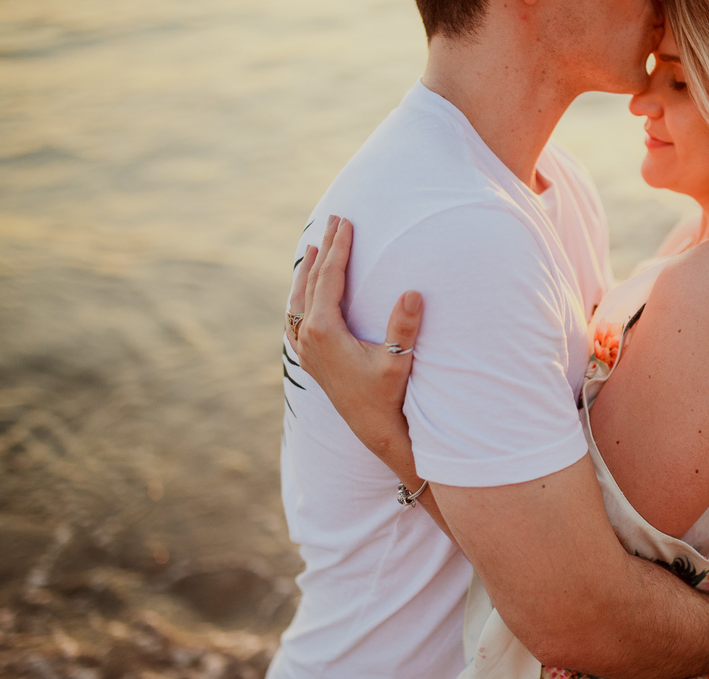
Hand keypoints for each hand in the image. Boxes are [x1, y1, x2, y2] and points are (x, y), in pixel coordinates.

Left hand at [286, 216, 423, 461]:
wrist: (373, 429)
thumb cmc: (388, 396)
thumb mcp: (398, 362)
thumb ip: (404, 327)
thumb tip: (412, 292)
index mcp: (324, 331)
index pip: (329, 278)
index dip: (339, 248)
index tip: (346, 223)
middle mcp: (307, 337)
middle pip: (312, 281)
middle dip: (324, 249)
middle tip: (334, 219)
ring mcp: (304, 348)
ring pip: (298, 299)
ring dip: (307, 271)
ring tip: (312, 248)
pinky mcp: (308, 358)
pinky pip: (296, 318)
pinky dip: (300, 297)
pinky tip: (304, 293)